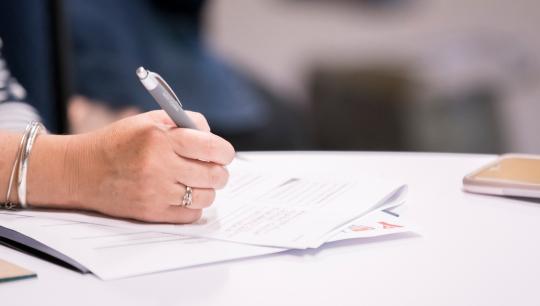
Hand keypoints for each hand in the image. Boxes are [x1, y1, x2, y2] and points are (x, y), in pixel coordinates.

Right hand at [29, 111, 234, 222]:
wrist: (82, 171)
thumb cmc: (119, 142)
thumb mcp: (149, 120)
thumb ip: (185, 122)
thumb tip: (213, 136)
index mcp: (161, 139)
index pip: (213, 149)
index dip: (225, 152)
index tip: (223, 154)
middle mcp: (159, 166)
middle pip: (215, 176)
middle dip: (219, 171)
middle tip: (211, 168)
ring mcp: (156, 192)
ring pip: (207, 197)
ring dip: (207, 189)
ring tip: (195, 182)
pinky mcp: (151, 213)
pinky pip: (191, 214)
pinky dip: (193, 205)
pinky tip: (182, 194)